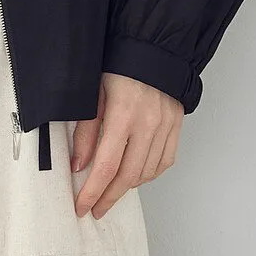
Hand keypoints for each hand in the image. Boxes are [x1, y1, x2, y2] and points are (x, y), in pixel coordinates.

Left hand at [71, 72, 183, 219]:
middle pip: (128, 176)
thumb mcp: (94, 92)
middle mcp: (148, 124)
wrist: (152, 47)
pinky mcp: (176, 127)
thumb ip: (87, 130)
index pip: (106, 165)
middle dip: (109, 197)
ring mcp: (165, 126)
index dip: (93, 191)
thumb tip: (79, 165)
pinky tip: (135, 175)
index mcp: (123, 113)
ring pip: (146, 173)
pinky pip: (164, 162)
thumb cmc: (119, 64)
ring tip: (111, 191)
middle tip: (95, 208)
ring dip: (127, 187)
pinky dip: (148, 174)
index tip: (82, 206)